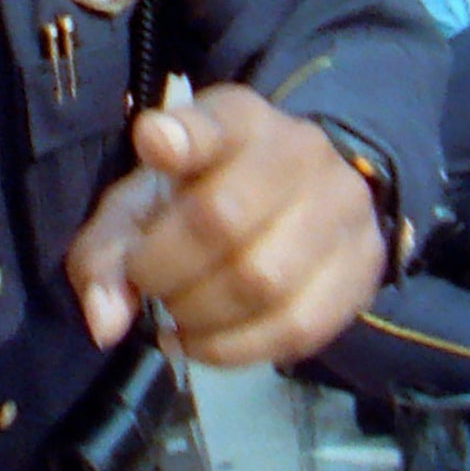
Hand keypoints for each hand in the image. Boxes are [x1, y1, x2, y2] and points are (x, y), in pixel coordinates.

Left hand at [64, 88, 387, 366]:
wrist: (306, 202)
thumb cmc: (205, 198)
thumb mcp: (144, 205)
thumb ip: (107, 254)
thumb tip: (106, 323)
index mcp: (239, 121)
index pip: (216, 122)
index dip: (184, 136)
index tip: (153, 143)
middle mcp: (301, 154)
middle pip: (223, 219)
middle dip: (165, 271)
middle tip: (150, 284)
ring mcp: (343, 210)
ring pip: (264, 282)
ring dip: (200, 317)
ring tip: (180, 316)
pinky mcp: (364, 267)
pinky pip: (296, 327)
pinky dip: (236, 349)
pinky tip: (207, 341)